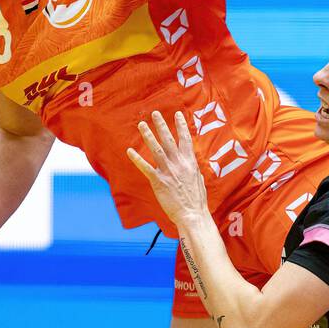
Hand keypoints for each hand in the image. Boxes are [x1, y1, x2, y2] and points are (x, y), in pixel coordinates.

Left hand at [127, 110, 210, 226]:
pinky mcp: (159, 181)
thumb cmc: (197, 200)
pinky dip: (137, 159)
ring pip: (156, 149)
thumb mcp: (198, 179)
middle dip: (161, 125)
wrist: (192, 214)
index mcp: (190, 162)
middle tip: (155, 113)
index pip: (186, 139)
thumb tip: (191, 162)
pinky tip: (129, 151)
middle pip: (169, 140)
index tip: (178, 114)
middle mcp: (179, 164)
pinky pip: (146, 167)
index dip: (181, 126)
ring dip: (148, 136)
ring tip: (141, 124)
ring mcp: (169, 171)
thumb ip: (192, 168)